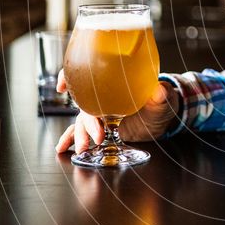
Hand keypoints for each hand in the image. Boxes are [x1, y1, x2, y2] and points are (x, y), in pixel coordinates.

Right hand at [54, 70, 180, 154]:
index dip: (70, 78)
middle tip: (98, 137)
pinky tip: (63, 147)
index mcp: (114, 86)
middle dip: (88, 124)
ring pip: (82, 122)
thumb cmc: (159, 104)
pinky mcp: (100, 127)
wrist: (160, 119)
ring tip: (84, 148)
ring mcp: (99, 113)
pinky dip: (70, 138)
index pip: (87, 76)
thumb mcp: (162, 100)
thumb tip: (161, 91)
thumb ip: (161, 96)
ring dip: (80, 135)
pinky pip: (81, 131)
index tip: (63, 88)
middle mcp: (102, 98)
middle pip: (86, 106)